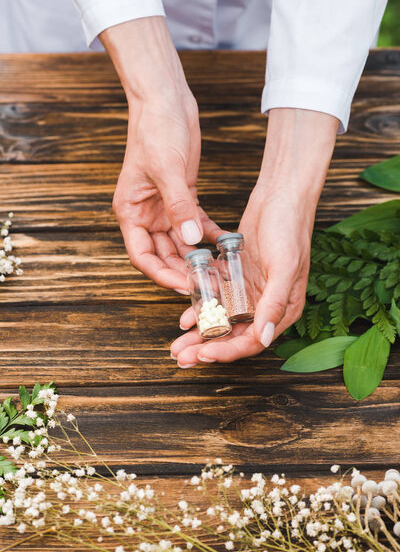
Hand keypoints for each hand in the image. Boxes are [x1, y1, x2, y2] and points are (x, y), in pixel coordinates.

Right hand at [100, 17, 220, 292]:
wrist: (166, 100)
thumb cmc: (155, 129)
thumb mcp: (167, 169)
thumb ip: (178, 206)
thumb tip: (190, 240)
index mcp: (131, 211)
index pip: (143, 255)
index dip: (162, 275)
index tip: (184, 286)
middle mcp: (146, 214)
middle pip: (164, 254)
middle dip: (185, 270)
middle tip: (209, 283)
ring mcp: (165, 206)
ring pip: (181, 243)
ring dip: (199, 257)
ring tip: (221, 270)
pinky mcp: (182, 196)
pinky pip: (196, 224)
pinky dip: (209, 235)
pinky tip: (227, 244)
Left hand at [170, 108, 338, 366]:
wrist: (281, 193)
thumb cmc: (290, 229)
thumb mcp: (284, 267)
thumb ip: (273, 304)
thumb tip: (261, 338)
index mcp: (283, 308)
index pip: (252, 341)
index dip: (226, 351)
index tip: (202, 356)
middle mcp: (266, 303)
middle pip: (234, 335)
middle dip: (207, 348)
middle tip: (181, 358)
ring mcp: (251, 289)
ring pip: (222, 318)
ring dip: (201, 331)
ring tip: (178, 343)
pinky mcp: (238, 274)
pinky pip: (216, 296)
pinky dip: (202, 305)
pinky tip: (185, 313)